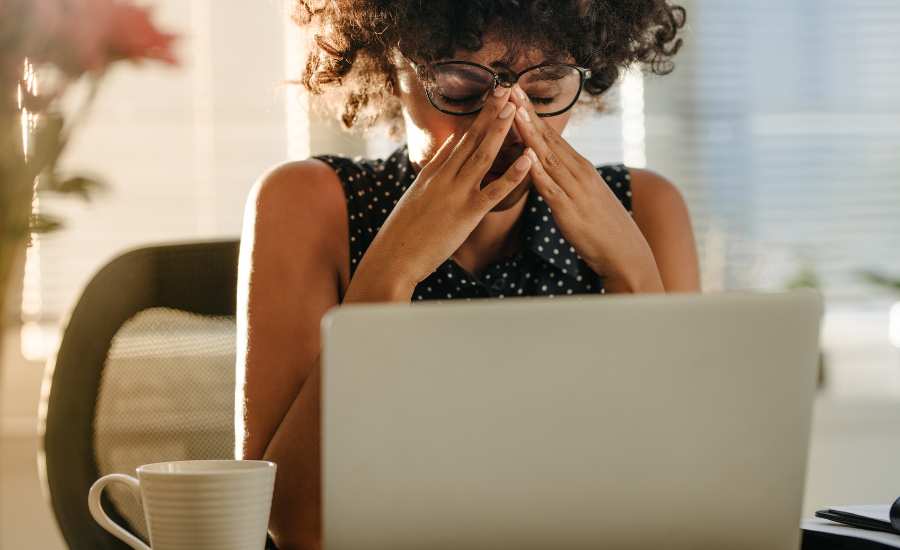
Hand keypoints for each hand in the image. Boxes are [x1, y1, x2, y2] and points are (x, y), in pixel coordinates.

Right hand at [355, 86, 532, 292]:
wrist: (393, 257)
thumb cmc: (402, 234)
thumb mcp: (415, 197)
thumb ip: (432, 173)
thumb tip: (447, 149)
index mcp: (432, 173)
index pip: (459, 140)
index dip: (477, 118)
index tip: (491, 98)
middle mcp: (444, 177)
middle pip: (471, 139)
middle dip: (490, 113)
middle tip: (506, 90)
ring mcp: (456, 193)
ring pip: (483, 156)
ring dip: (500, 131)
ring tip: (515, 109)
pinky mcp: (467, 214)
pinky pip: (495, 191)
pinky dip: (513, 174)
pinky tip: (528, 159)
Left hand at [508, 84, 663, 291]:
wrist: (625, 253)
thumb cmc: (602, 227)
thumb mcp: (584, 195)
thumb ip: (566, 179)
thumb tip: (548, 167)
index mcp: (580, 168)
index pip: (551, 135)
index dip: (531, 113)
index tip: (516, 92)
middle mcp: (578, 173)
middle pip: (548, 138)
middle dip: (526, 113)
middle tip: (509, 87)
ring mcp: (575, 190)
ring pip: (547, 157)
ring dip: (529, 134)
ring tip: (513, 112)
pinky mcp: (569, 211)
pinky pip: (551, 189)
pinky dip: (538, 172)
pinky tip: (526, 158)